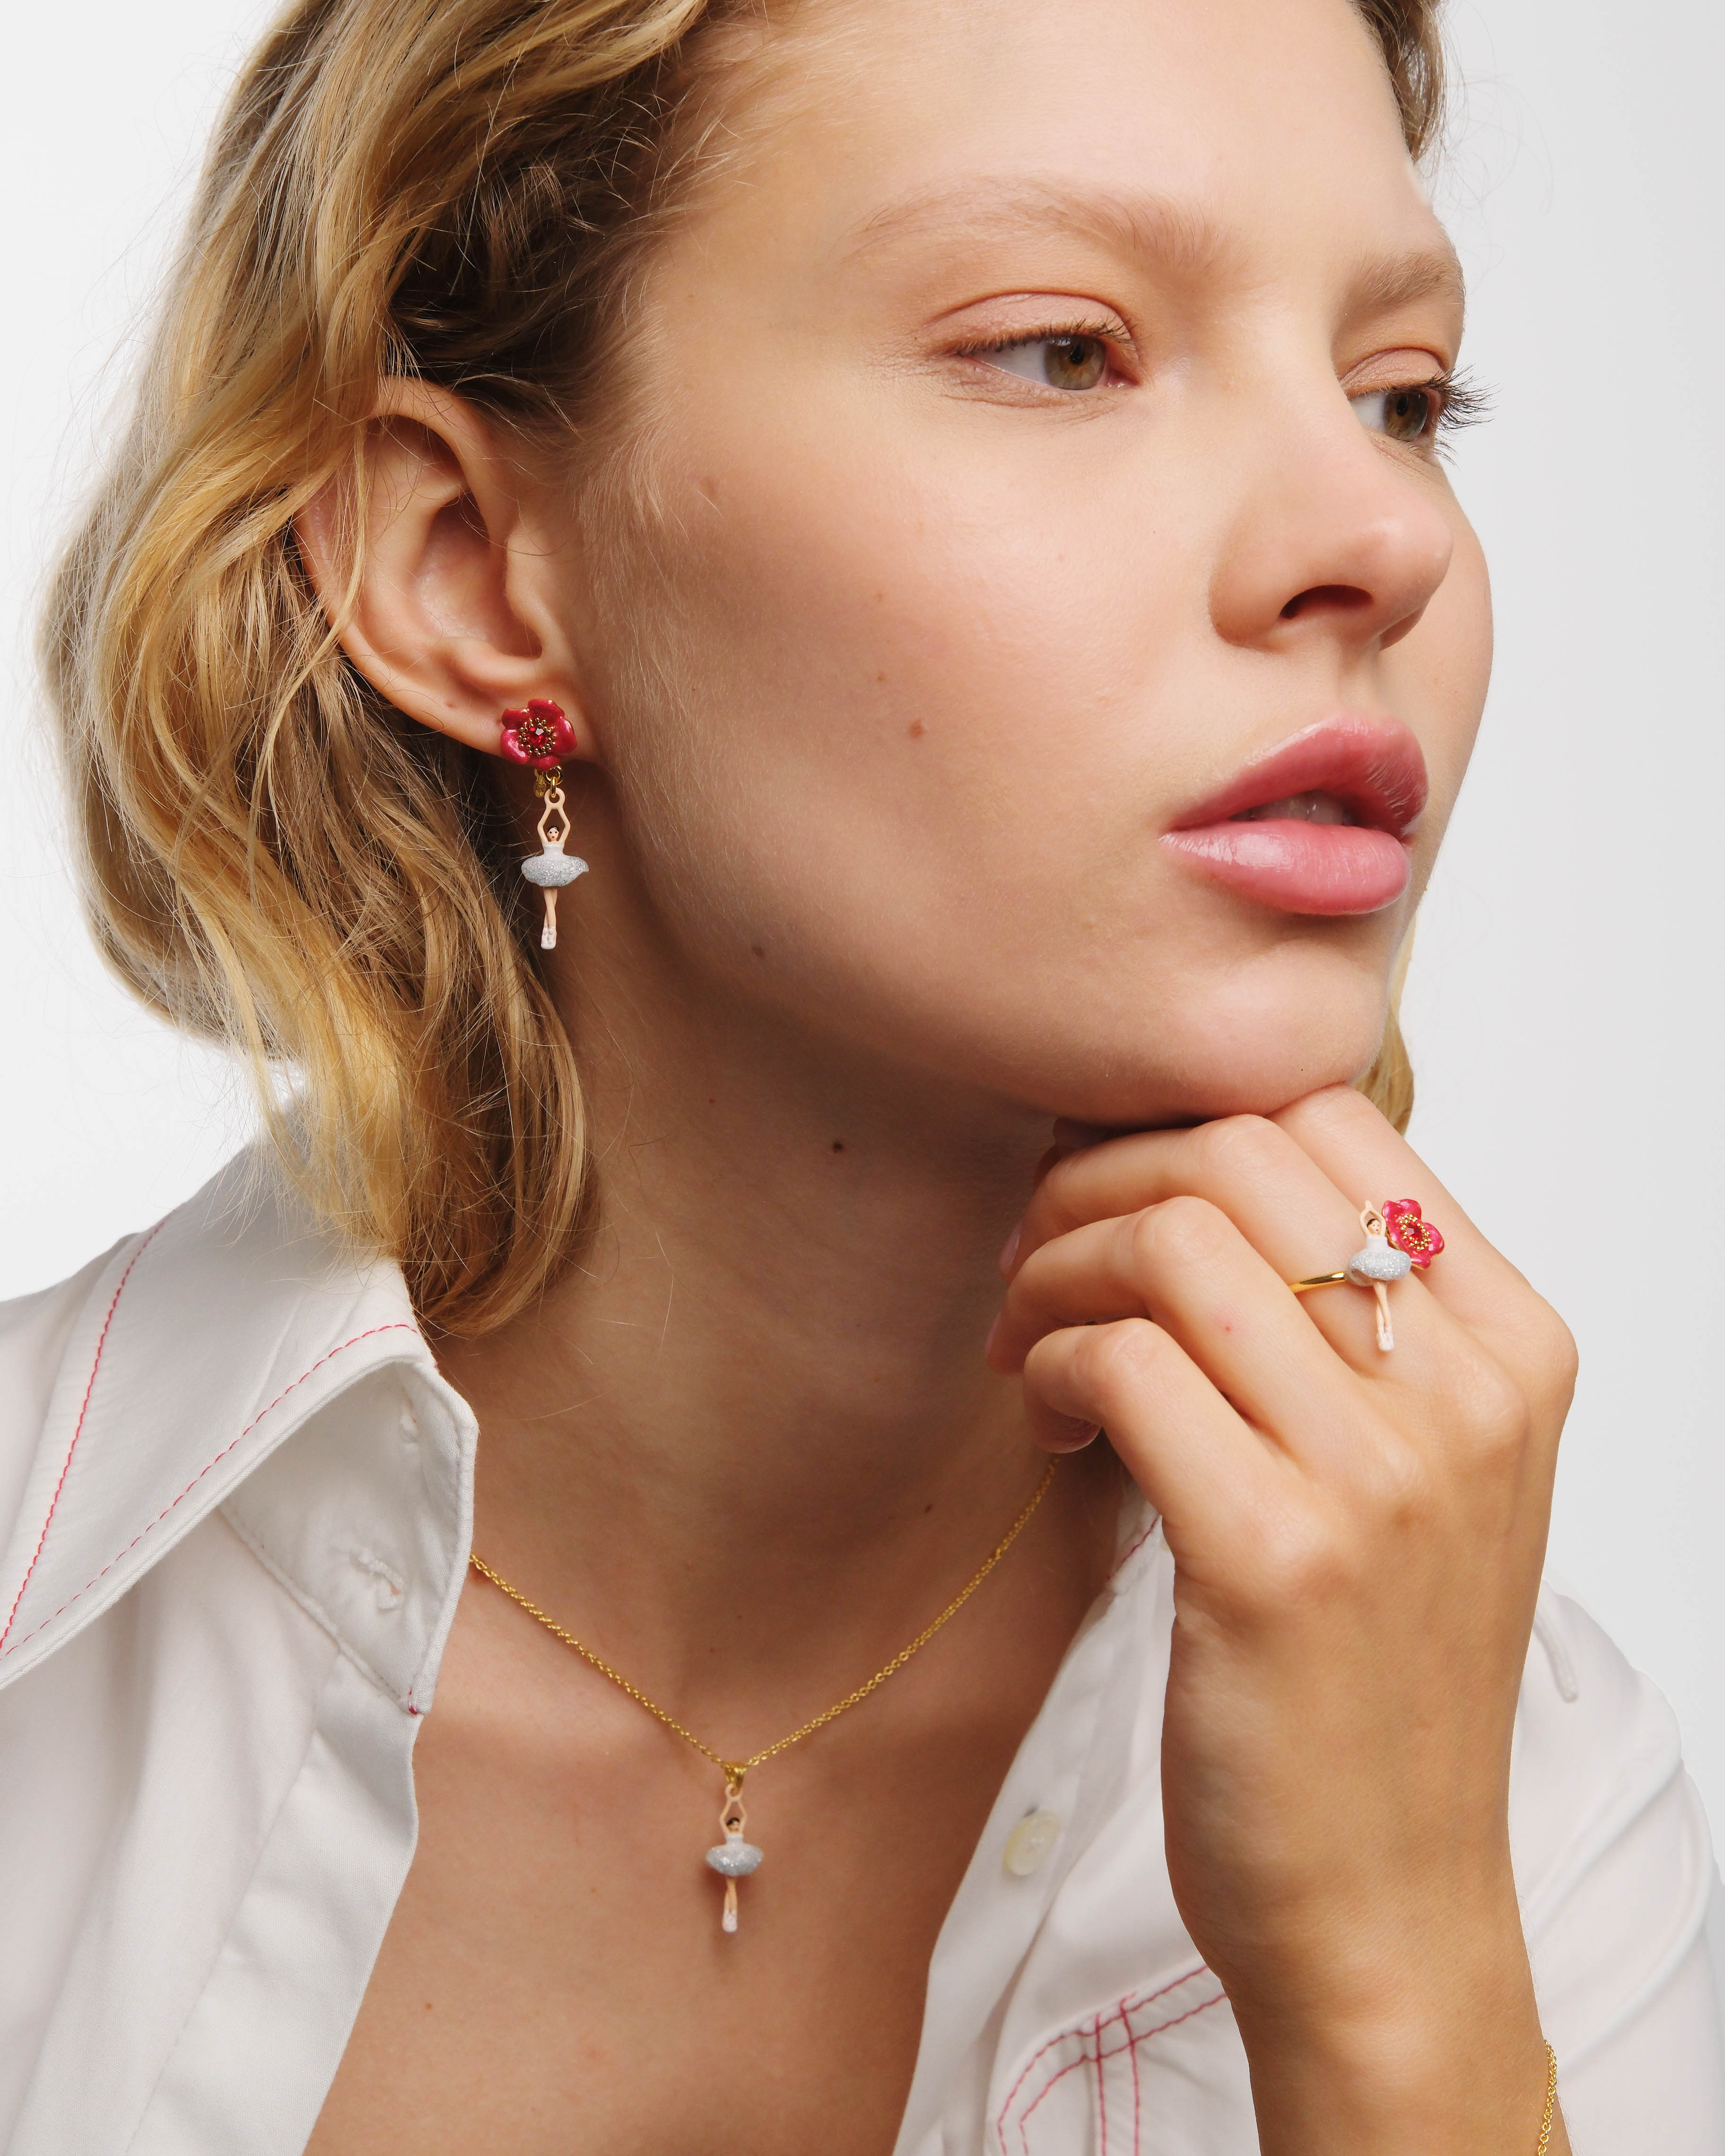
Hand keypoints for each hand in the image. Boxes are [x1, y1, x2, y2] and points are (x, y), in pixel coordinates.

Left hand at [988, 1086, 1576, 2153]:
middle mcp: (1469, 1395)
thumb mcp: (1421, 1471)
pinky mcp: (1275, 1558)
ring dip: (1056, 1271)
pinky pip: (1123, 1364)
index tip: (1112, 1192)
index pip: (1332, 1113)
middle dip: (1099, 1181)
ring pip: (1170, 1246)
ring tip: (1028, 1343)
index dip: (1186, 1123)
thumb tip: (1193, 1167)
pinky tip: (1045, 1418)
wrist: (1388, 1897)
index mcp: (1514, 1345)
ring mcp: (1382, 1478)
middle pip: (1239, 1156)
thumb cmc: (1375, 1668)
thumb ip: (1354, 1319)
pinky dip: (1051, 1365)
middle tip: (1039, 1257)